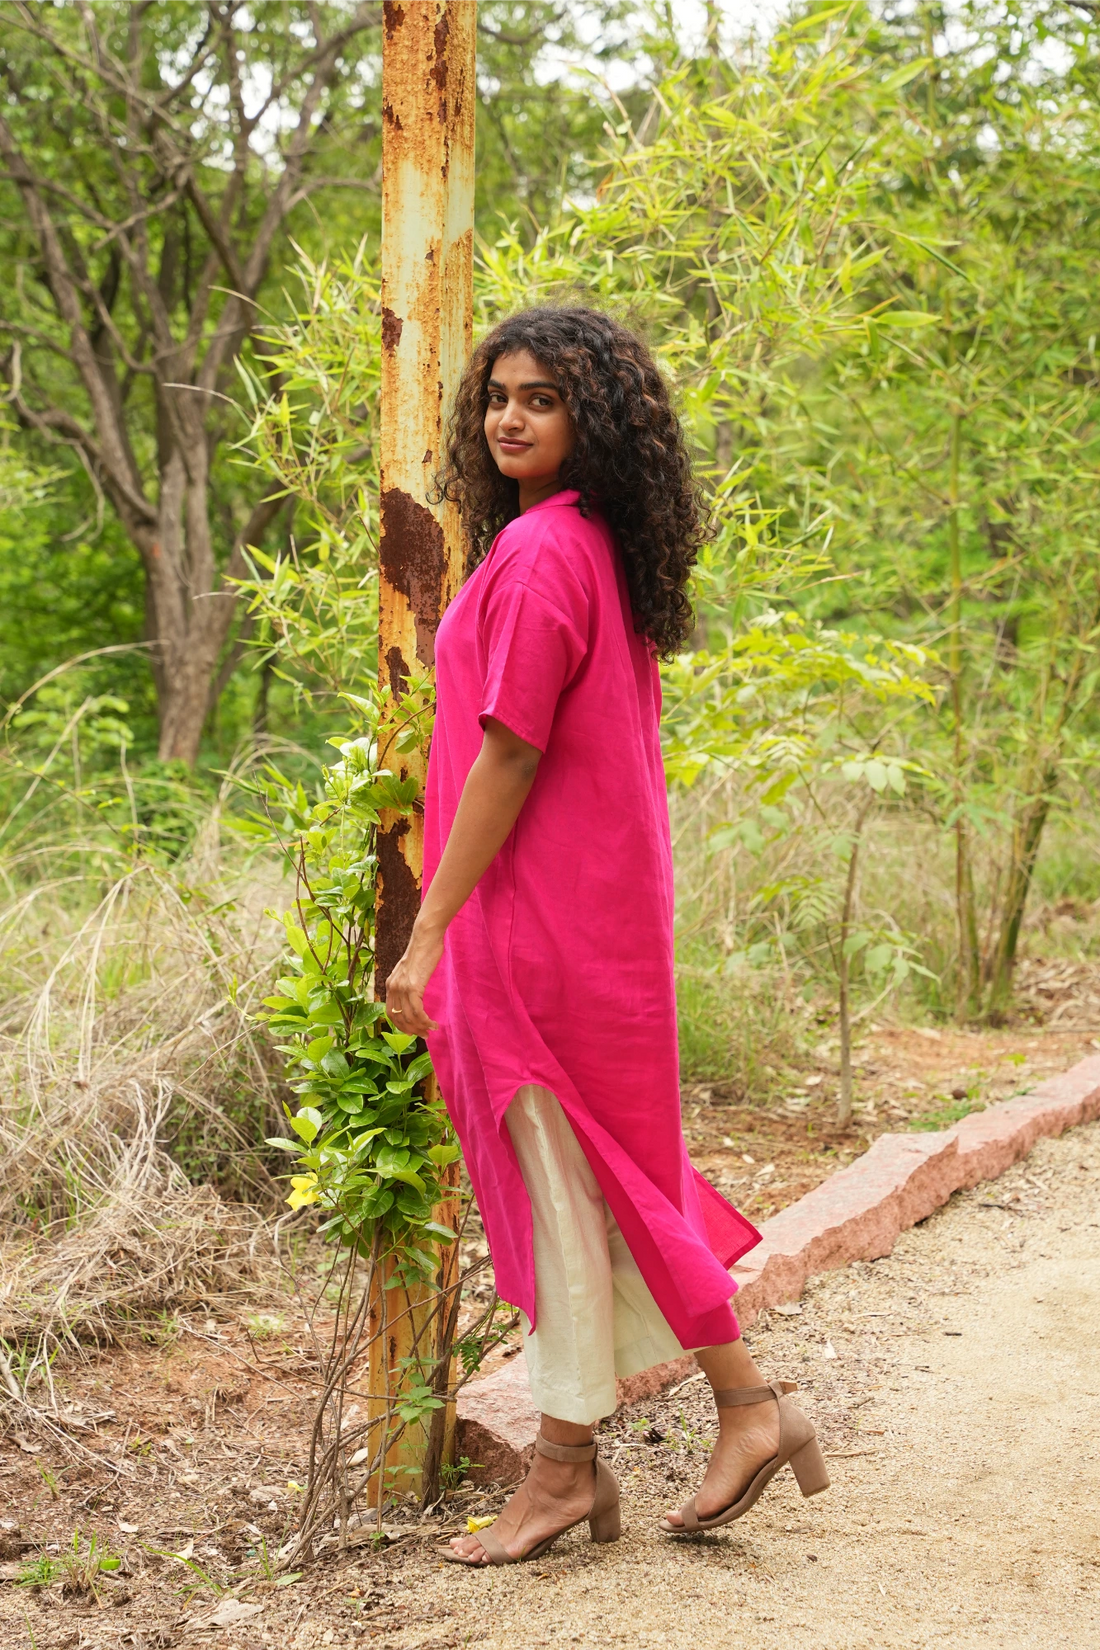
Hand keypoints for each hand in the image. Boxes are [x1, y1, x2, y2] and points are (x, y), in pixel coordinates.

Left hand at [385, 921, 443, 1036]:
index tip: (413, 1030)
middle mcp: (392, 987)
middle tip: (424, 1035)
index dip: (401, 1025)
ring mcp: (401, 987)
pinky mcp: (413, 987)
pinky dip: (425, 1021)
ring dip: (420, 1027)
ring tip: (431, 1030)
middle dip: (411, 1030)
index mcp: (390, 984)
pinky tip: (433, 1023)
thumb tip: (416, 994)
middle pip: (398, 1018)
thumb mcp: (411, 970)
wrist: (425, 938)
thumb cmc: (423, 951)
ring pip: (409, 1017)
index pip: (391, 1012)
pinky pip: (417, 1011)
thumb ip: (409, 982)